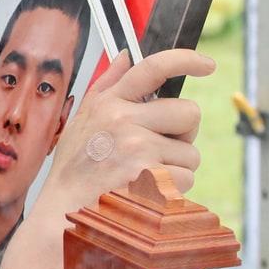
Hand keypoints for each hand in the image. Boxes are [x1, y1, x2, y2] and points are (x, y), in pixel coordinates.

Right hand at [33, 48, 212, 222]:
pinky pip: (185, 178)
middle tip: (157, 151)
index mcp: (108, 103)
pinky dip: (172, 192)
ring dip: (175, 168)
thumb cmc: (74, 171)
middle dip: (182, 135)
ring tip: (143, 177)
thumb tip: (125, 56)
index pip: (152, 67)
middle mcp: (121, 118)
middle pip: (188, 112)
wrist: (62, 212)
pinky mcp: (148, 174)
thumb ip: (106, 86)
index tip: (206, 65)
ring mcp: (135, 145)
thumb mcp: (82, 122)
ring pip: (190, 153)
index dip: (185, 60)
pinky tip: (144, 193)